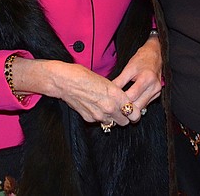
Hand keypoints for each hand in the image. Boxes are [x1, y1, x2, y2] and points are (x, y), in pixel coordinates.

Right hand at [12, 58, 138, 126]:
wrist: (64, 81)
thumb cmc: (83, 76)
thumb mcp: (106, 81)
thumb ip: (117, 93)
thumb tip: (123, 100)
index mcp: (116, 95)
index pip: (134, 113)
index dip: (135, 112)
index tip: (133, 110)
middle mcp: (109, 108)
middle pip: (125, 122)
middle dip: (124, 117)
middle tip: (121, 110)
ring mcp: (98, 115)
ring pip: (112, 123)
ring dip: (112, 118)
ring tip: (107, 108)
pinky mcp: (89, 119)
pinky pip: (99, 121)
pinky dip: (100, 117)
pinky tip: (95, 107)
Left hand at [111, 35, 161, 122]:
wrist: (154, 54)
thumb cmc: (141, 59)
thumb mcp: (128, 68)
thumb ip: (119, 80)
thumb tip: (110, 91)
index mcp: (147, 78)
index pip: (132, 96)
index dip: (122, 100)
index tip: (113, 101)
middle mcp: (154, 87)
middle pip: (138, 105)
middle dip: (126, 108)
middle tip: (115, 108)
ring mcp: (157, 91)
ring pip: (142, 107)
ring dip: (132, 109)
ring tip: (121, 107)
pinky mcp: (157, 94)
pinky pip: (145, 104)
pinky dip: (137, 105)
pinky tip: (129, 104)